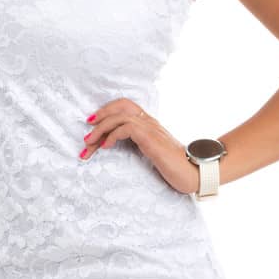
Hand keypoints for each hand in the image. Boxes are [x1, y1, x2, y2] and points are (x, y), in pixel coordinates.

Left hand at [79, 100, 198, 194]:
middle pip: (121, 106)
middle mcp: (150, 122)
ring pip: (120, 117)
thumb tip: (118, 146)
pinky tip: (105, 148)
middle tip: (86, 134)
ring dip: (100, 130)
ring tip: (89, 144)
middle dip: (99, 117)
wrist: (193, 173)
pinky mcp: (150, 139)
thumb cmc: (174, 168)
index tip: (92, 124)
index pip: (126, 105)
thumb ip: (139, 146)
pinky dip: (112, 136)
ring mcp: (151, 129)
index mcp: (150, 124)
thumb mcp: (152, 153)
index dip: (107, 110)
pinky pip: (126, 128)